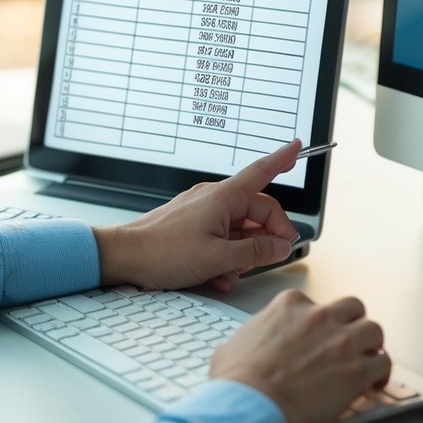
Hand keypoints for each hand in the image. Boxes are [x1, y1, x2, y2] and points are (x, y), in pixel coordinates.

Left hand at [92, 140, 301, 290]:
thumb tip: (281, 246)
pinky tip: (218, 275)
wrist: (124, 256)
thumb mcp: (219, 258)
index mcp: (224, 197)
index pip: (261, 172)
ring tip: (231, 273)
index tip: (297, 146)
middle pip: (256, 210)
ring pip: (238, 227)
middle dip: (268, 235)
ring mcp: (201, 211)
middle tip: (275, 255)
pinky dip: (225, 255)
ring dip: (243, 252)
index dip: (282, 159)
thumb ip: (256, 252)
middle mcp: (214, 198)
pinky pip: (220, 236)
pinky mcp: (191, 224)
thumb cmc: (163, 252)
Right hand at [209, 290, 391, 422]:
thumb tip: (238, 348)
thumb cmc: (240, 381)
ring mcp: (341, 341)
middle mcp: (319, 316)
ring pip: (374, 330)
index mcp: (289, 305)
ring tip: (366, 359)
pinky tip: (374, 382)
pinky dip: (382, 373)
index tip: (319, 336)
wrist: (252, 403)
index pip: (315, 303)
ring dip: (371, 345)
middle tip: (349, 341)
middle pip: (352, 308)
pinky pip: (384, 363)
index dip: (320, 322)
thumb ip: (247, 338)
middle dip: (353, 324)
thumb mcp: (231, 346)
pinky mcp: (357, 370)